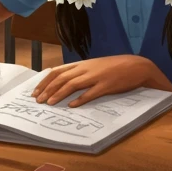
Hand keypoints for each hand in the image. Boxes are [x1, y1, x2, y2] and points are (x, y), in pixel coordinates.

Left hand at [33, 55, 168, 108]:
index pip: (58, 71)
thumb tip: (63, 81)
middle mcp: (86, 69)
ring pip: (73, 84)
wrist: (135, 66)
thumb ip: (80, 72)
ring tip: (50, 103)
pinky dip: (80, 99)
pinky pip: (91, 93)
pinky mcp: (106, 85)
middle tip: (38, 100)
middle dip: (48, 89)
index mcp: (82, 64)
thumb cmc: (113, 67)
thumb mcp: (94, 67)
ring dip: (59, 94)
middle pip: (62, 78)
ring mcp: (96, 77)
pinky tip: (72, 106)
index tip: (36, 91)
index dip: (45, 81)